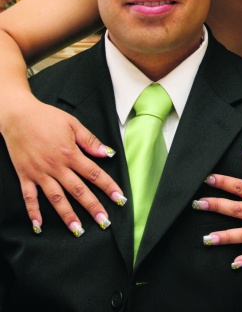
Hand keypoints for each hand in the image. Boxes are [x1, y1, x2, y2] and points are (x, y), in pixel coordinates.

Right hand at [2, 98, 125, 234]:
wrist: (18, 115)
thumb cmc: (46, 117)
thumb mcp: (72, 123)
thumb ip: (90, 140)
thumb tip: (107, 153)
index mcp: (70, 153)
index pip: (94, 173)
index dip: (108, 186)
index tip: (119, 198)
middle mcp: (56, 166)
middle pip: (78, 190)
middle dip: (92, 206)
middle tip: (104, 222)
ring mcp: (40, 173)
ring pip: (56, 198)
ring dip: (67, 215)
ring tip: (78, 230)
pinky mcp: (25, 175)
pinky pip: (29, 197)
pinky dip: (33, 212)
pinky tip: (38, 226)